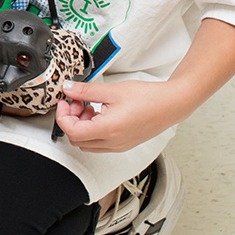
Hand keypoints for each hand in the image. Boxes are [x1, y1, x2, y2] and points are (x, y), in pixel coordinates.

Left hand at [56, 78, 183, 152]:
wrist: (171, 105)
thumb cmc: (148, 98)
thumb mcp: (111, 90)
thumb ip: (86, 90)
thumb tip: (68, 89)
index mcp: (108, 130)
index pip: (73, 132)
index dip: (62, 116)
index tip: (64, 102)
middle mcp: (113, 143)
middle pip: (77, 140)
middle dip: (71, 120)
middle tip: (76, 102)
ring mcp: (119, 146)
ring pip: (88, 143)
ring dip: (82, 125)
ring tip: (89, 105)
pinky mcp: (124, 143)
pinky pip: (100, 142)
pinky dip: (93, 129)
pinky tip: (99, 112)